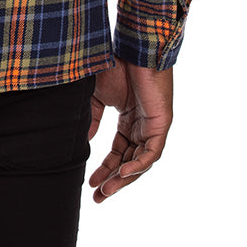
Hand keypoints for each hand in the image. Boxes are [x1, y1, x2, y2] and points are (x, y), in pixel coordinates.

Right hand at [88, 58, 172, 203]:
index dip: (105, 168)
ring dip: (123, 178)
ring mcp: (153, 126)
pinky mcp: (162, 124)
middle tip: (98, 197)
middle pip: (129, 161)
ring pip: (141, 162)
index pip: (119, 152)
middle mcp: (142, 126)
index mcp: (129, 120)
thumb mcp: (97, 97)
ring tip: (106, 191)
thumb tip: (84, 142)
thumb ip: (92, 119)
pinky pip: (152, 153)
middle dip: (113, 180)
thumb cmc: (114, 65)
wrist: (131, 49)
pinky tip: (123, 174)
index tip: (91, 184)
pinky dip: (138, 165)